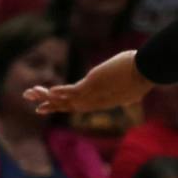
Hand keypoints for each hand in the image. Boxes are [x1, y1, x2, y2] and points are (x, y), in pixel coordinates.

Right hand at [28, 50, 153, 121]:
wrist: (148, 69)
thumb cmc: (142, 74)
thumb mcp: (132, 89)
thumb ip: (128, 94)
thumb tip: (133, 98)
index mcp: (103, 101)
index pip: (79, 106)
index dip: (63, 107)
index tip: (51, 106)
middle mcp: (96, 101)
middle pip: (68, 106)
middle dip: (50, 105)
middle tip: (34, 106)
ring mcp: (93, 93)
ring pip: (65, 100)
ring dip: (46, 97)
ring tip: (29, 94)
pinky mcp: (92, 84)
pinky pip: (70, 91)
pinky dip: (58, 92)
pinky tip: (46, 91)